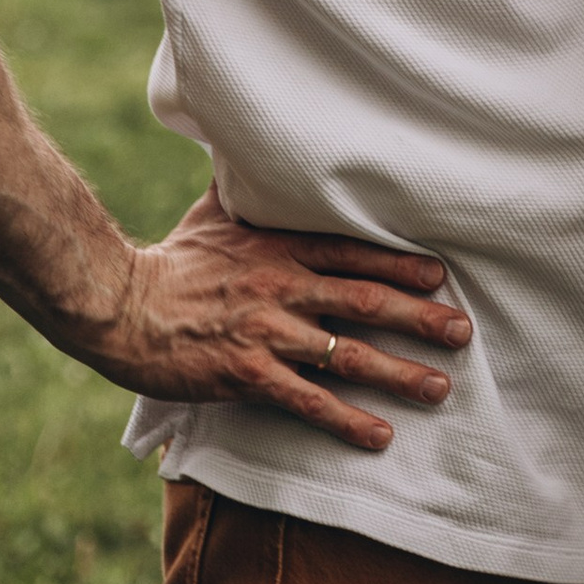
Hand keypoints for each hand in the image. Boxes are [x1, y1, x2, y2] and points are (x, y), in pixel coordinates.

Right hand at [84, 185, 472, 453]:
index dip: (401, 266)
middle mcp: (283, 287)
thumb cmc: (169, 259)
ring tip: (440, 386)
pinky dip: (347, 420)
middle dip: (420, 318)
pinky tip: (380, 436)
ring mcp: (268, 333)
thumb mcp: (214, 211)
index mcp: (279, 248)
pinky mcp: (248, 375)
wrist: (120, 305)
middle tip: (463, 332)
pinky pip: (308, 401)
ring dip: (399, 373)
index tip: (442, 277)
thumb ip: (249, 188)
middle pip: (366, 301)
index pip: (354, 252)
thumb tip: (257, 147)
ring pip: (348, 354)